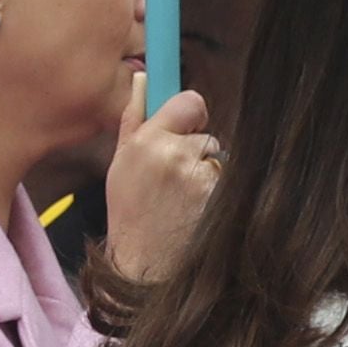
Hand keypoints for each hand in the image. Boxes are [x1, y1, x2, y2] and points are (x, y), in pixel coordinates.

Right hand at [98, 92, 217, 287]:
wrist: (145, 268)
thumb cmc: (131, 215)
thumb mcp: (120, 165)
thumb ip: (134, 119)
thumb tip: (143, 78)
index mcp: (147, 142)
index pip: (190, 101)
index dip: (189, 114)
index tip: (185, 125)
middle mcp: (176, 156)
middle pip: (205, 133)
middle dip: (194, 150)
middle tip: (173, 179)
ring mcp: (202, 179)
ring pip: (217, 159)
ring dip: (206, 174)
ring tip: (183, 201)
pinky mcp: (221, 198)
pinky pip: (226, 182)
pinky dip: (216, 194)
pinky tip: (197, 212)